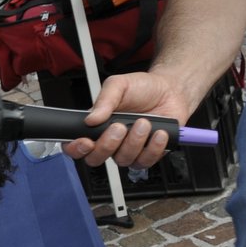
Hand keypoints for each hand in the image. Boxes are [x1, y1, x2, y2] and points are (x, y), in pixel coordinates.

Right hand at [62, 71, 189, 169]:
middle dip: (107, 145)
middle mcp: (110, 141)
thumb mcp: (119, 85)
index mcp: (96, 125)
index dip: (76, 149)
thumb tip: (90, 118)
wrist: (170, 90)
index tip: (87, 141)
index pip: (75, 145)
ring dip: (134, 142)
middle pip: (96, 158)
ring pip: (122, 160)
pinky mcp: (147, 154)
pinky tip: (158, 132)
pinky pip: (145, 161)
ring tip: (144, 122)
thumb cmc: (143, 88)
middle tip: (120, 127)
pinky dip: (153, 148)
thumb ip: (104, 100)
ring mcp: (128, 149)